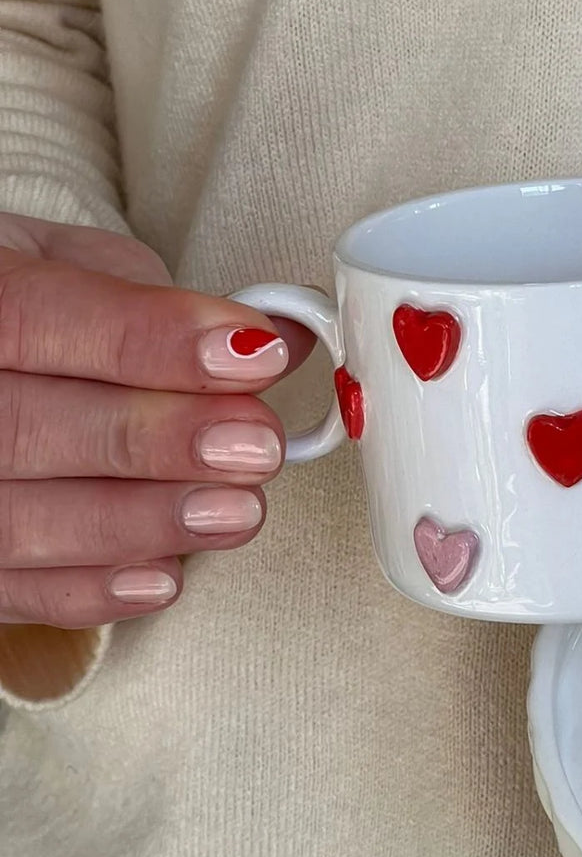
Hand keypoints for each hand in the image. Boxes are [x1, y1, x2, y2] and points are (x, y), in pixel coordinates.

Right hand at [0, 212, 305, 631]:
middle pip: (22, 429)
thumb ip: (163, 302)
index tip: (253, 354)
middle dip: (155, 442)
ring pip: (19, 521)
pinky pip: (12, 590)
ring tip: (236, 509)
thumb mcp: (75, 265)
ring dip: (142, 522)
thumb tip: (281, 332)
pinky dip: (93, 589)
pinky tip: (165, 574)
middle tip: (255, 445)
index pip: (34, 317)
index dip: (149, 340)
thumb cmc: (24, 308)